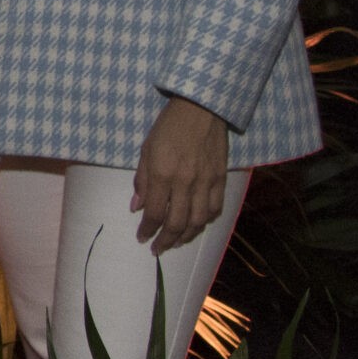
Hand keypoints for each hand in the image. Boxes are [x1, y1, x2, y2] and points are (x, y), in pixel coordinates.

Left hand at [132, 97, 228, 254]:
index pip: (155, 213)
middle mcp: (185, 183)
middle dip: (165, 240)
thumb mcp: (146, 149)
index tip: (142, 238)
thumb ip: (142, 180)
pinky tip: (197, 225)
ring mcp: (205, 182)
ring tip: (175, 242)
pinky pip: (215, 208)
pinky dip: (206, 222)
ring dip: (186, 236)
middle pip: (177, 223)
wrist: (201, 109)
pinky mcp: (220, 179)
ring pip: (199, 221)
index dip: (147, 229)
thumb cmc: (168, 127)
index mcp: (163, 174)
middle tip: (157, 248)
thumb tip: (137, 207)